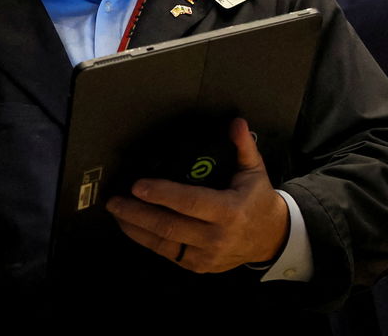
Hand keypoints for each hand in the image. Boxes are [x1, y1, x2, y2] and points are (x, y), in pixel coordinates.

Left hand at [106, 117, 289, 272]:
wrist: (271, 237)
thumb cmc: (258, 200)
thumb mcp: (255, 171)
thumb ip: (243, 146)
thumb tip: (236, 122)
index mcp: (229, 211)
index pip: (189, 202)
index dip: (161, 194)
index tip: (138, 185)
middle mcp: (216, 236)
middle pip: (168, 225)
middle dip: (137, 213)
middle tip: (115, 201)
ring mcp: (205, 255)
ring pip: (162, 243)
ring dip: (135, 228)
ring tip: (117, 213)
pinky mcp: (197, 265)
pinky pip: (167, 253)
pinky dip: (147, 240)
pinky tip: (134, 228)